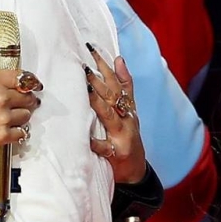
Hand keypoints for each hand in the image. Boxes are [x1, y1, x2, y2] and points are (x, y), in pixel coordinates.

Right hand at [0, 69, 41, 157]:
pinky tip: (10, 129)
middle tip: (24, 103)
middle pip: (28, 97)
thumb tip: (9, 80)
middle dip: (27, 100)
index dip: (31, 82)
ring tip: (11, 117)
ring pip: (27, 115)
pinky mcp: (3, 135)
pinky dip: (18, 132)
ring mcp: (4, 117)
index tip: (35, 86)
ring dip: (22, 116)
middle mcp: (1, 97)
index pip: (23, 78)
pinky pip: (22, 132)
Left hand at [86, 46, 146, 182]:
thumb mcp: (130, 111)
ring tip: (87, 90)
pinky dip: (97, 143)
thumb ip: (125, 86)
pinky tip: (87, 138)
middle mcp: (127, 119)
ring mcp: (122, 136)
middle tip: (84, 66)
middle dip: (99, 80)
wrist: (136, 171)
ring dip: (99, 103)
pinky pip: (105, 148)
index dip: (106, 66)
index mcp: (128, 108)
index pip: (117, 82)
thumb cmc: (128, 137)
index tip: (92, 50)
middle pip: (113, 96)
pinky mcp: (117, 154)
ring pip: (110, 116)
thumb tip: (118, 59)